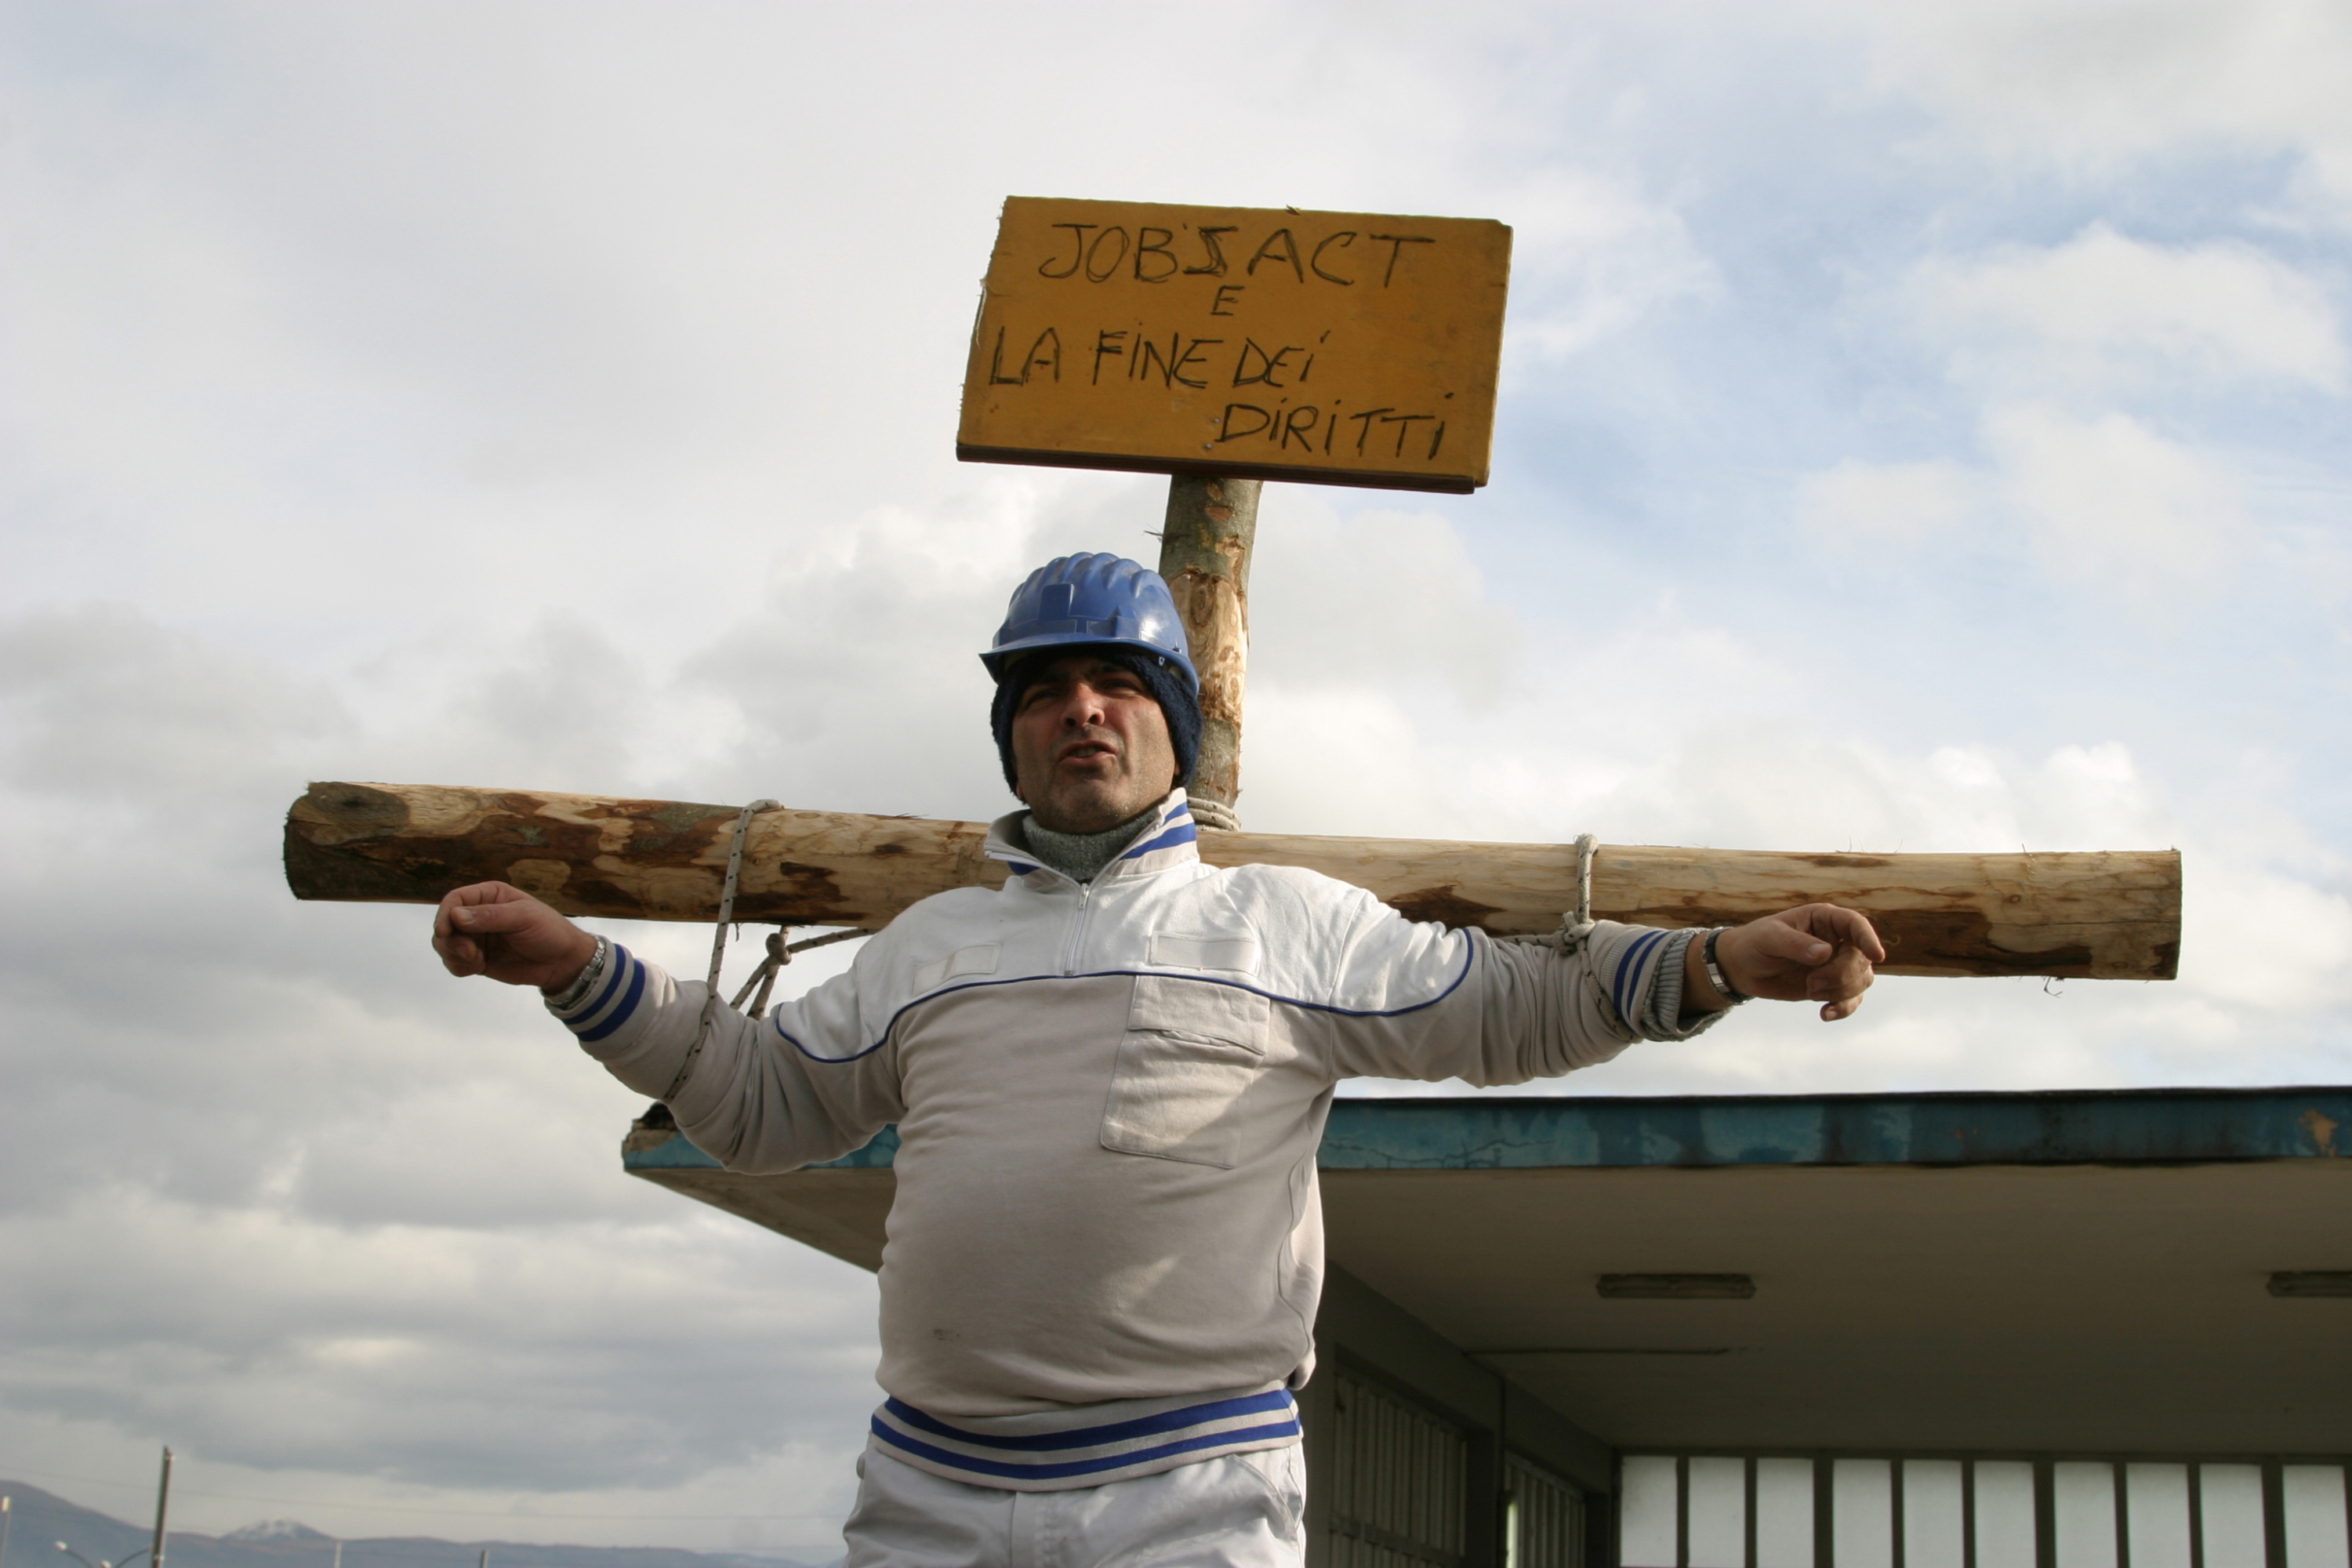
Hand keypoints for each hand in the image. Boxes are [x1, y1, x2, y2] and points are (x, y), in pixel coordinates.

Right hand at [432, 881, 599, 990]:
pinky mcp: (476, 958)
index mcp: (490, 896)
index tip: (445, 933)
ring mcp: (476, 937)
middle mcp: (478, 914)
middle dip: (450, 941)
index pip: (455, 899)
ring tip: (476, 961)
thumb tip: (455, 916)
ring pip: (445, 944)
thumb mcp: (524, 918)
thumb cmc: (549, 931)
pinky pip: (454, 962)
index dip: (445, 914)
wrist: (562, 962)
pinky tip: (477, 968)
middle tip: (470, 953)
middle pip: (444, 924)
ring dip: (453, 955)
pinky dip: (458, 967)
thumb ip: (490, 916)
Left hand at [1700, 904, 1885, 1021]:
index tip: (1877, 956)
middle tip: (1811, 984)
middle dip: (1842, 975)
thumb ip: (1795, 943)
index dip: (1868, 938)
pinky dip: (1843, 1009)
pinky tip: (1824, 1015)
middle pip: (1861, 958)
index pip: (1855, 924)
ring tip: (1810, 991)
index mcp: (1824, 920)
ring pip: (1862, 979)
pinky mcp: (1831, 986)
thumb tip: (1825, 953)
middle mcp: (1836, 941)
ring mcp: (1836, 964)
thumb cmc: (1755, 943)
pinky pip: (1852, 999)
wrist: (1743, 967)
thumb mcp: (1769, 938)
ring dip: (1841, 992)